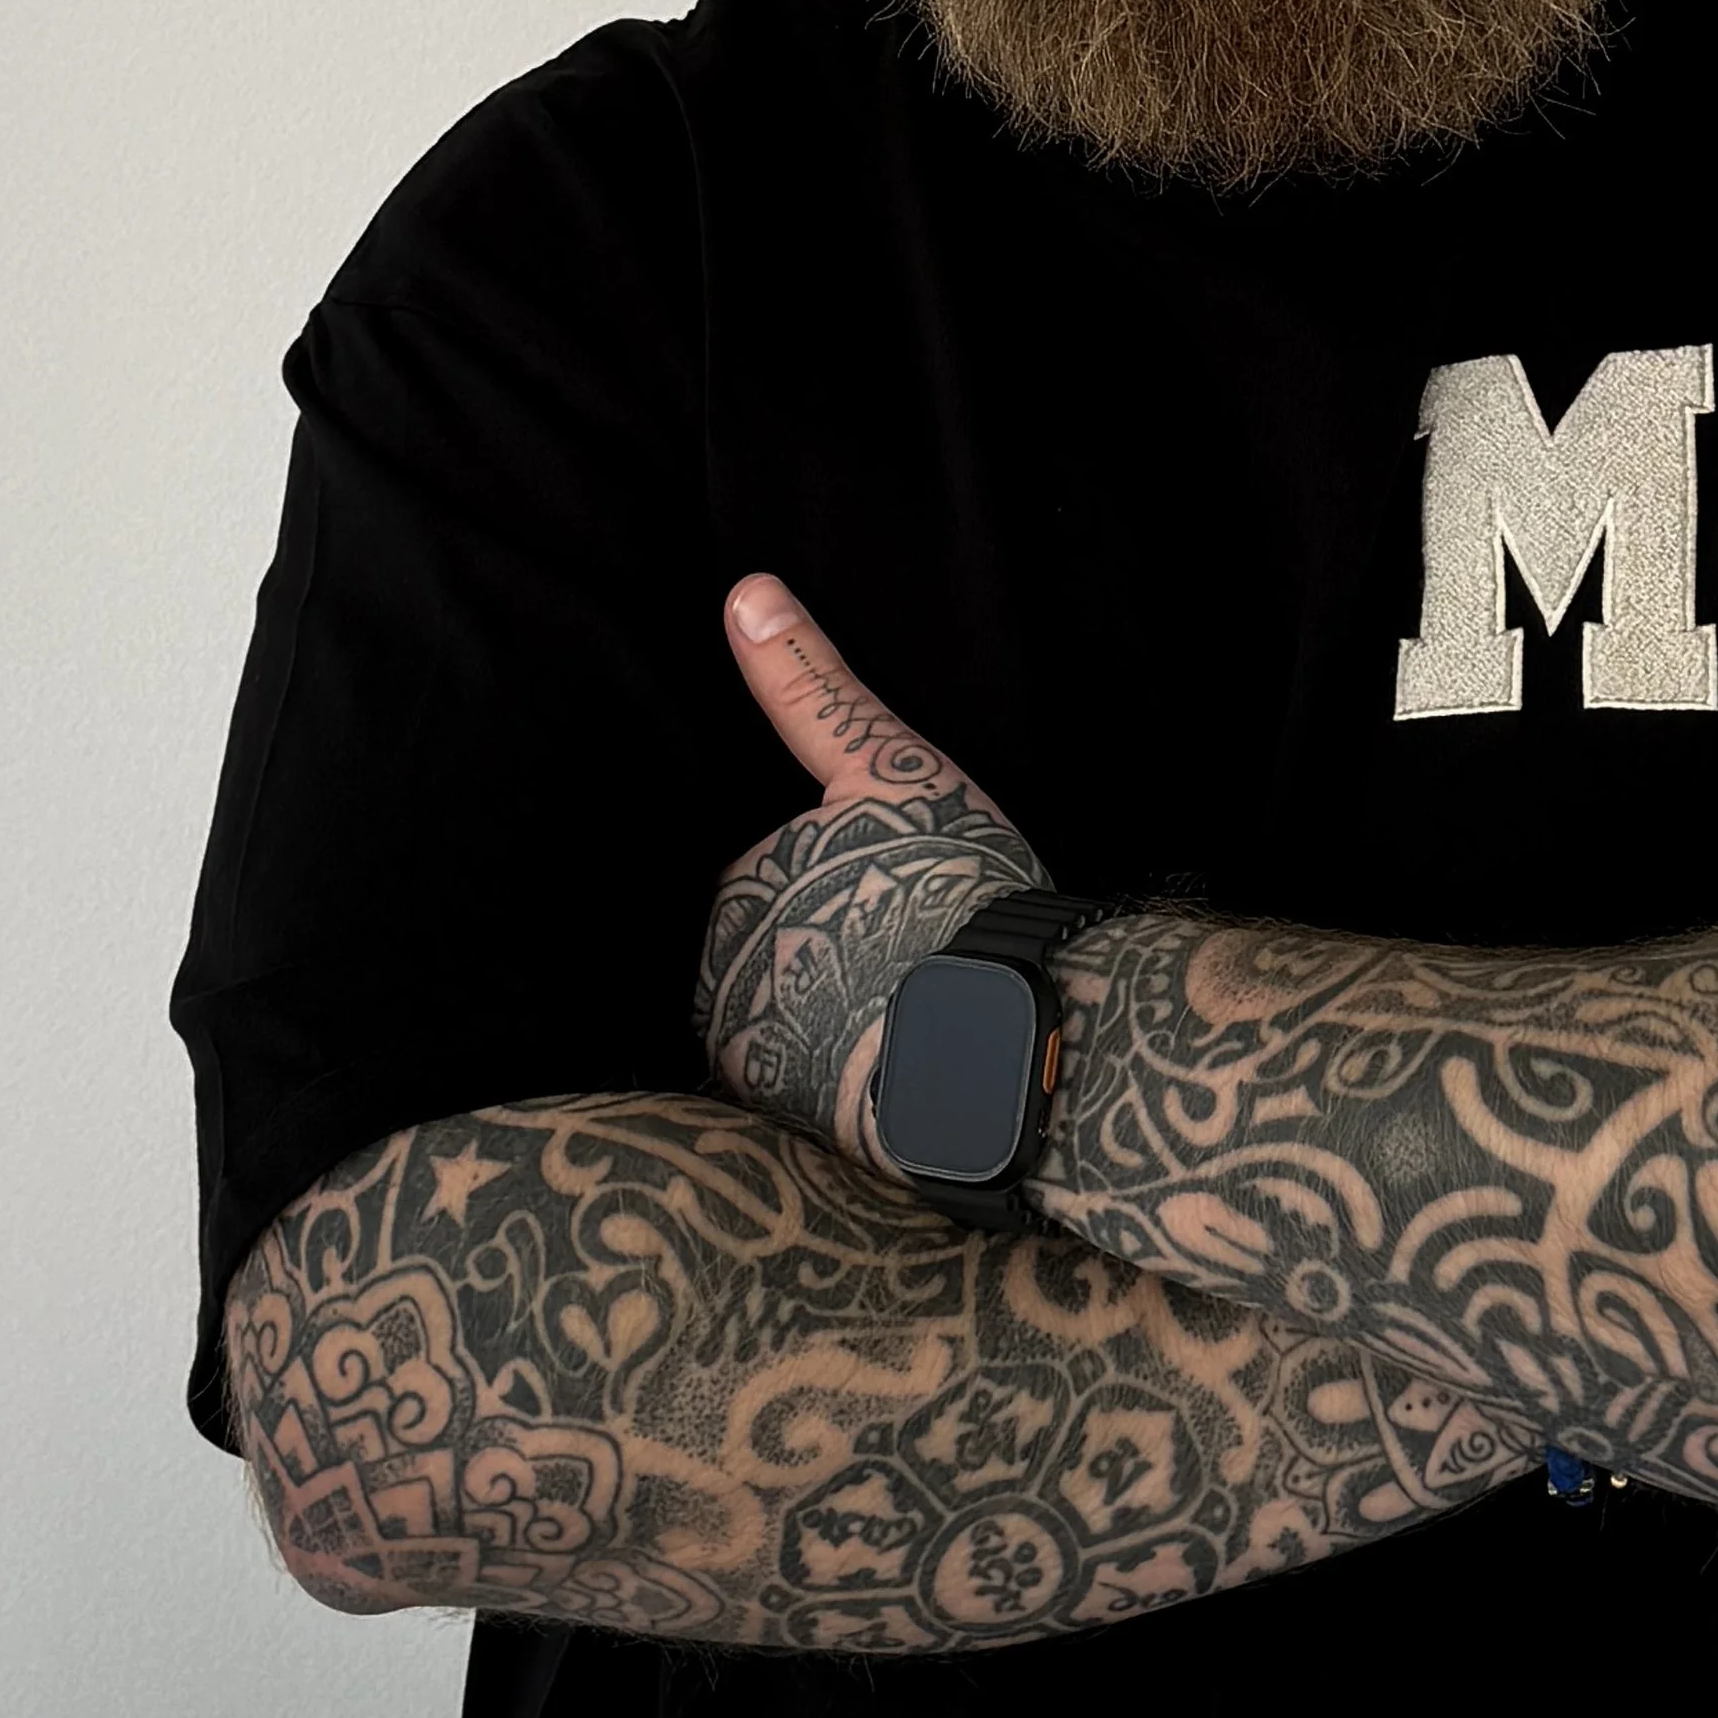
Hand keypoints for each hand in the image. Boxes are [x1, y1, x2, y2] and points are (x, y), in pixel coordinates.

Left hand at [697, 574, 1044, 1157]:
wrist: (1000, 1050)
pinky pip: (797, 1087)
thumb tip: (744, 592)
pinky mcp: (782, 1125)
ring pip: (782, 1016)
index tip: (895, 890)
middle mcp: (717, 971)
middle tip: (910, 949)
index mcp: (739, 881)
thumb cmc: (951, 894)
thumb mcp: (889, 769)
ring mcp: (747, 1055)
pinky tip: (893, 1068)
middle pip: (769, 947)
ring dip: (825, 1014)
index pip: (769, 873)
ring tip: (909, 1013)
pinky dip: (833, 1076)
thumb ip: (809, 686)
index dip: (840, 878)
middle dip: (823, 947)